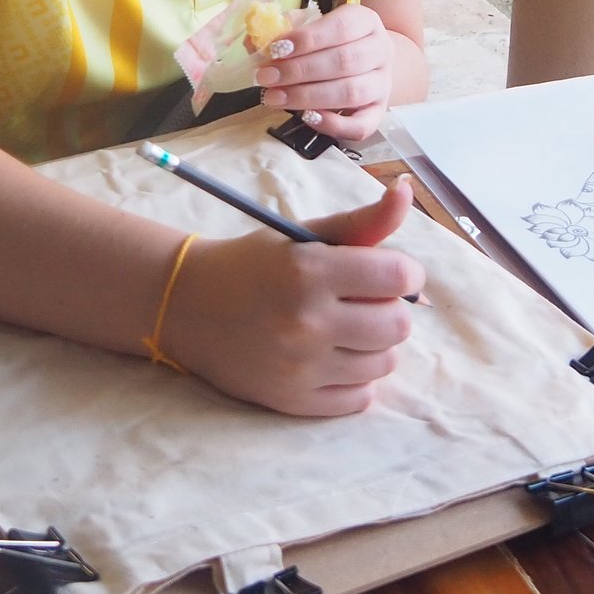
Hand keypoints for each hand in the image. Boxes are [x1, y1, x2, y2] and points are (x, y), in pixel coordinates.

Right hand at [164, 177, 424, 415]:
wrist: (186, 308)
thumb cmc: (251, 265)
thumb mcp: (302, 236)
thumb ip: (361, 221)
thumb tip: (406, 191)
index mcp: (309, 271)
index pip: (398, 277)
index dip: (404, 272)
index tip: (389, 272)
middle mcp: (306, 322)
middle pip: (398, 325)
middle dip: (390, 308)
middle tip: (363, 301)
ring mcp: (300, 367)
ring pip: (384, 363)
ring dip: (375, 345)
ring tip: (346, 329)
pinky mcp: (293, 401)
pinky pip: (361, 398)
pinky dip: (356, 379)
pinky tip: (332, 357)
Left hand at [254, 3, 394, 142]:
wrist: (365, 62)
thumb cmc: (330, 42)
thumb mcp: (312, 27)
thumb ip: (284, 31)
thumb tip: (254, 42)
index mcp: (365, 21)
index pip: (340, 28)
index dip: (307, 39)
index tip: (275, 49)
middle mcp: (381, 50)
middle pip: (344, 61)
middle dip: (299, 71)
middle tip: (265, 77)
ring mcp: (383, 83)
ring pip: (351, 92)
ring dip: (308, 96)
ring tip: (274, 97)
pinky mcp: (379, 112)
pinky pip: (362, 125)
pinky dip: (333, 124)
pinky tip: (306, 117)